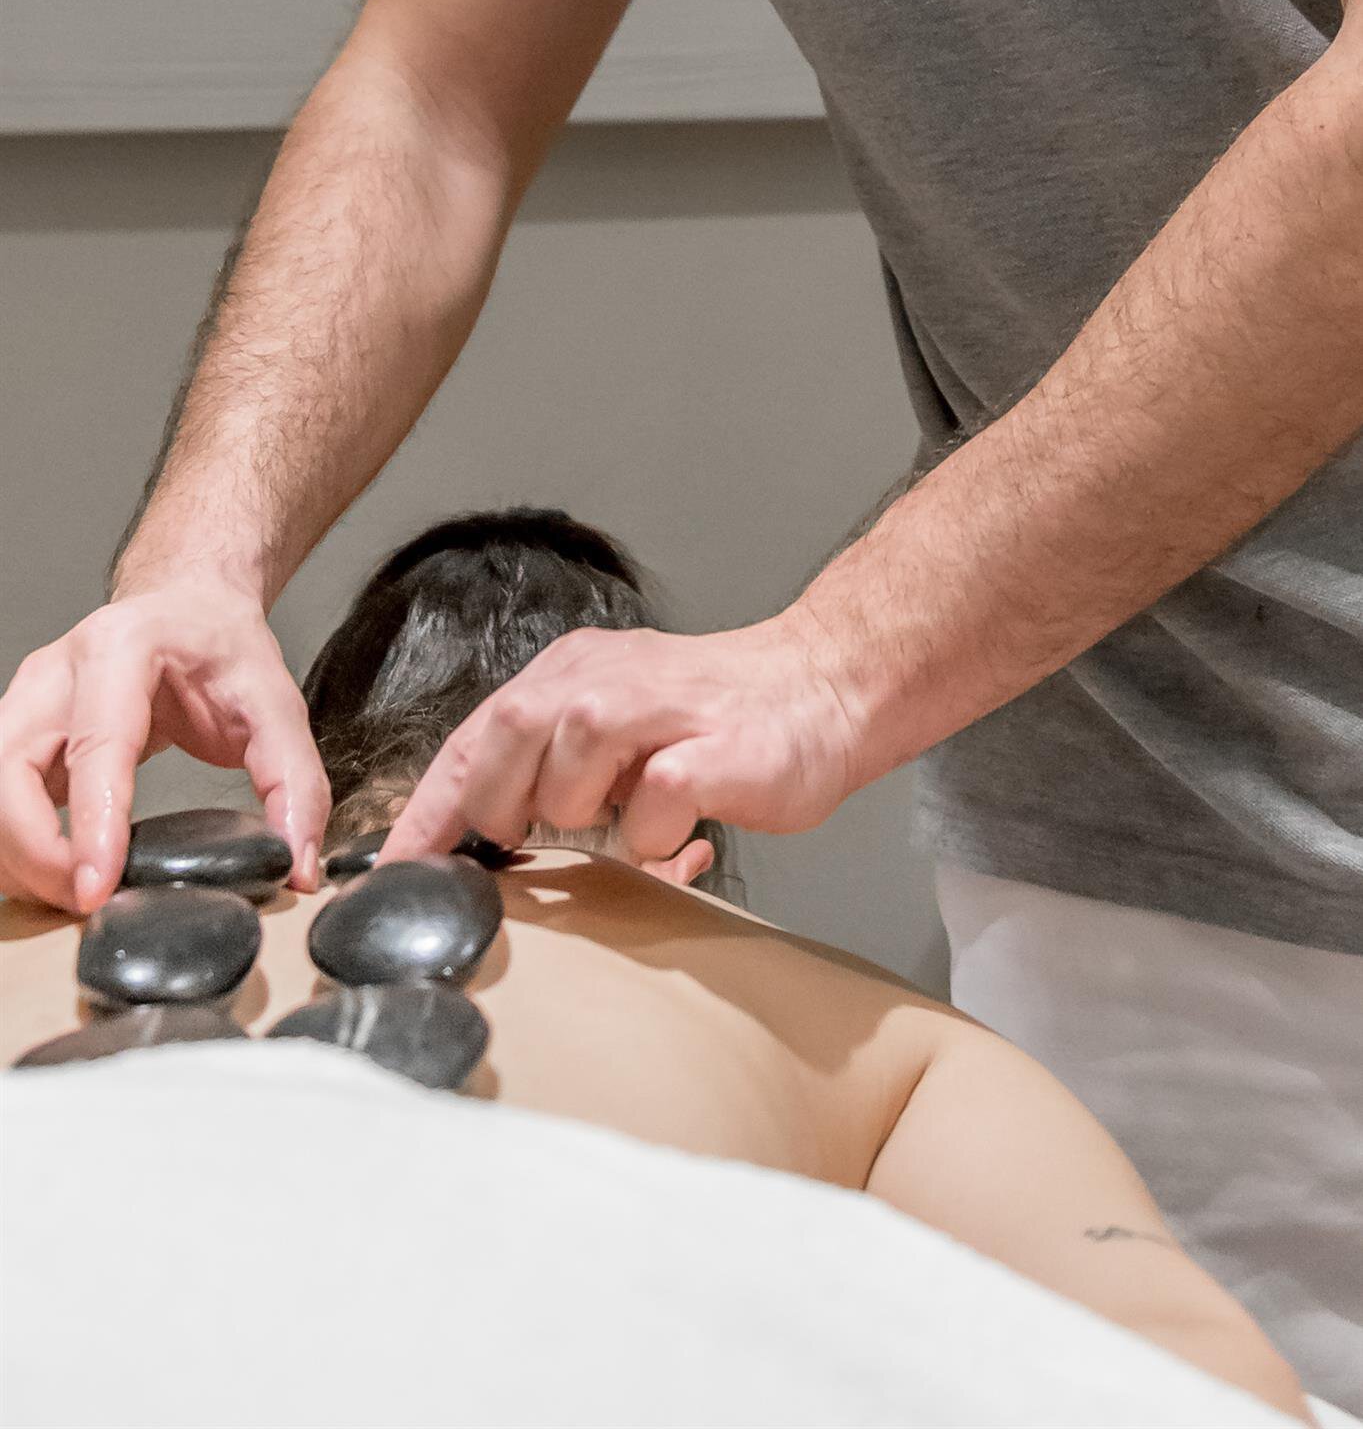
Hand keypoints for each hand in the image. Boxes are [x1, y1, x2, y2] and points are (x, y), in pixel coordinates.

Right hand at [0, 578, 329, 911]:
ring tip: (77, 892)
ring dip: (19, 854)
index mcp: (122, 649)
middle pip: (9, 774)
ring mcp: (27, 700)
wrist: (187, 607)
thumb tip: (297, 866)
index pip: (94, 748)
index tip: (96, 889)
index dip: (90, 826)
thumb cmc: (220, 648)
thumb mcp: (276, 702)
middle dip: (39, 853)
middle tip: (91, 902)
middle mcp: (59, 672)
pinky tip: (59, 871)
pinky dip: (17, 844)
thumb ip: (295, 783)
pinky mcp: (17, 731)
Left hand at [380, 608, 864, 863]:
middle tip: (527, 841)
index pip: (476, 735)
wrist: (827, 689)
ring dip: (580, 812)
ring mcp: (661, 708)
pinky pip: (652, 803)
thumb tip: (476, 836)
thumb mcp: (618, 730)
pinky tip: (682, 824)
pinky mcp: (714, 748)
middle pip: (508, 733)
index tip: (394, 866)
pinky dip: (653, 833)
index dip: (428, 806)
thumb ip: (553, 765)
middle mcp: (607, 676)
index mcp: (574, 671)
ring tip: (621, 816)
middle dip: (500, 805)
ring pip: (570, 762)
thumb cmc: (717, 725)